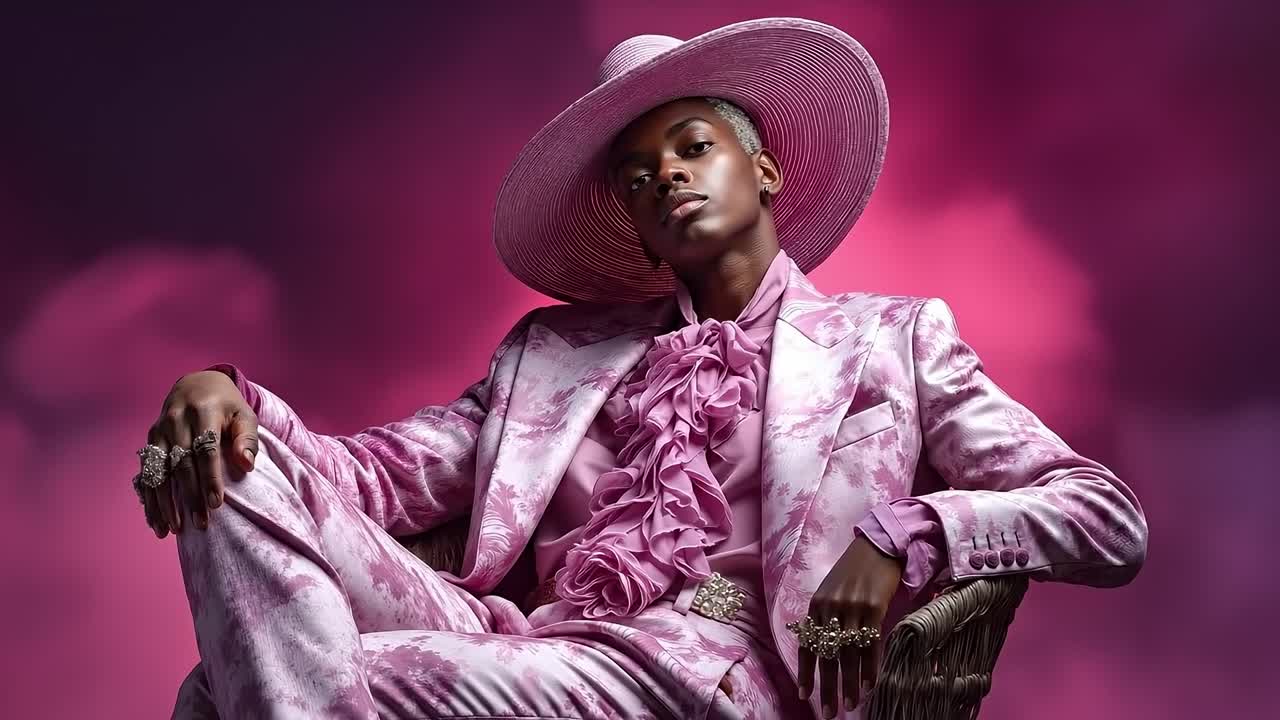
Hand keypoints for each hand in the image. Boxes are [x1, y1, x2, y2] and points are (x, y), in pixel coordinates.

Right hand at [140, 370, 258, 536]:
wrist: (197, 384)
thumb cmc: (227, 405)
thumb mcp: (245, 414)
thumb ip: (248, 438)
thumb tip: (246, 465)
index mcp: (204, 411)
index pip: (206, 449)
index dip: (210, 478)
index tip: (216, 504)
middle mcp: (177, 420)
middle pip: (181, 464)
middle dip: (189, 496)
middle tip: (200, 524)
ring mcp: (159, 430)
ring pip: (158, 471)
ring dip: (163, 502)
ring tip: (172, 530)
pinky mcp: (149, 440)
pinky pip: (145, 472)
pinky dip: (148, 498)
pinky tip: (155, 520)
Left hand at [797, 535, 902, 717]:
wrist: (878, 546)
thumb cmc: (855, 571)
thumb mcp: (832, 591)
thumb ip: (827, 617)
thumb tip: (825, 648)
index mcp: (816, 605)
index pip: (807, 645)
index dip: (806, 672)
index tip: (805, 695)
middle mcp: (830, 607)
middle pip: (827, 655)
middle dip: (828, 686)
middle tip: (830, 711)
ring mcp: (851, 607)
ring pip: (848, 654)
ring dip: (850, 683)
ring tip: (850, 704)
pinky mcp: (872, 607)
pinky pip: (869, 644)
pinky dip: (869, 667)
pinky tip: (869, 684)